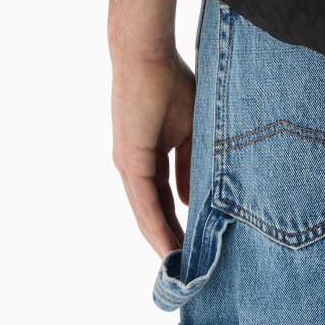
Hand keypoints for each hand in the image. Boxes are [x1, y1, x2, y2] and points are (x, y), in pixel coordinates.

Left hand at [110, 50, 196, 257]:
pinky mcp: (130, 161)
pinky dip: (156, 225)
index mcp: (148, 157)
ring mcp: (129, 166)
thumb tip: (192, 197)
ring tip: (179, 268)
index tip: (195, 244)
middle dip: (169, 240)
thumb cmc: (170, 82)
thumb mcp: (189, 128)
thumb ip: (190, 162)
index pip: (164, 199)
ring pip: (146, 213)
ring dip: (161, 241)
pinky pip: (144, 200)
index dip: (178, 222)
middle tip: (187, 268)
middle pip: (153, 213)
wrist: (147, 55)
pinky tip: (166, 245)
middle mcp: (133, 167)